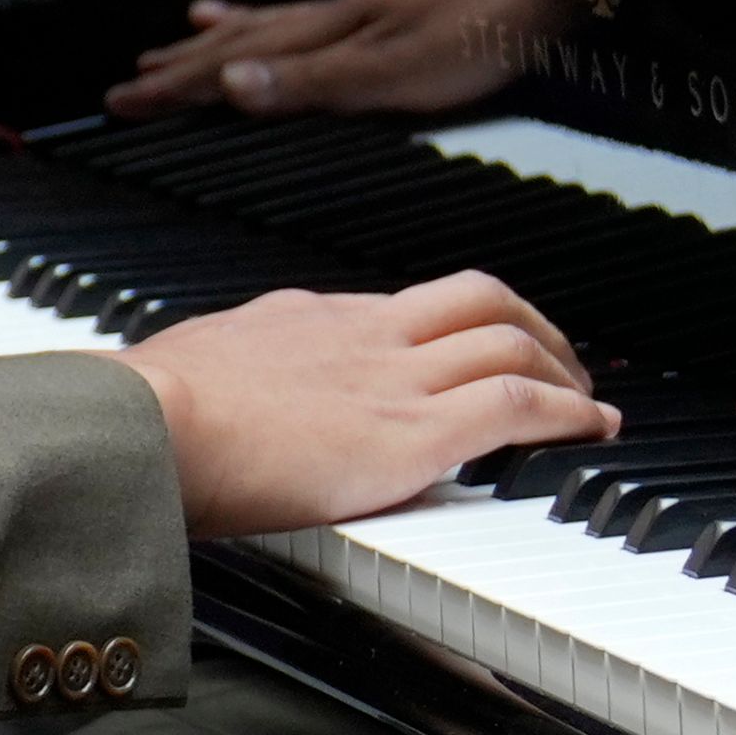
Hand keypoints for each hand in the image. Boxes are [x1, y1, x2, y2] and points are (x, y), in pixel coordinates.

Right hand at [107, 0, 586, 118]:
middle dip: (186, 63)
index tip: (121, 98)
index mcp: (333, 35)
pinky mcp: (412, 1)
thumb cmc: (487, 20)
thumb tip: (228, 88)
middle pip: (246, 40)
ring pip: (279, 23)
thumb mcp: (400, 69)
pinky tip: (307, 15)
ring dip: (229, 34)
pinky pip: (323, 13)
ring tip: (189, 29)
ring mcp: (377, 3)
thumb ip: (316, 81)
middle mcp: (343, 14)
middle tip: (133, 76)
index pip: (235, 65)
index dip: (177, 86)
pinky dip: (293, 18)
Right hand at [114, 271, 621, 536]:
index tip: (479, 350)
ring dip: (565, 370)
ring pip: (511, 339)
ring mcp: (392, 380)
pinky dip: (565, 413)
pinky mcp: (409, 436)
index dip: (460, 325)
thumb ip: (233, 374)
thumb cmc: (149, 412)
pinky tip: (588, 429)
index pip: (408, 306)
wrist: (146, 423)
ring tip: (589, 403)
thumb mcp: (199, 368)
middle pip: (478, 298)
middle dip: (534, 325)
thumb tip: (217, 390)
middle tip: (561, 361)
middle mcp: (365, 334)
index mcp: (312, 320)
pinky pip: (515, 406)